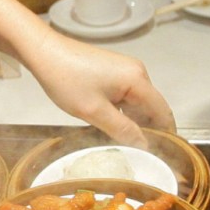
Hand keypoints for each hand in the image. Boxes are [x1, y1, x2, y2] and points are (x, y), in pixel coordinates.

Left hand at [23, 33, 174, 143]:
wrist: (43, 51)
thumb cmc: (66, 79)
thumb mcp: (94, 111)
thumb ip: (122, 129)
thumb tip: (145, 146)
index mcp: (138, 80)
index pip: (163, 112)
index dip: (165, 135)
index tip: (161, 157)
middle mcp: (137, 72)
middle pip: (152, 108)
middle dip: (148, 130)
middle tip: (138, 155)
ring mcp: (125, 70)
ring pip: (137, 103)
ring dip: (133, 121)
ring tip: (123, 144)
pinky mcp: (113, 71)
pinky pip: (126, 95)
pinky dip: (123, 111)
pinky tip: (110, 125)